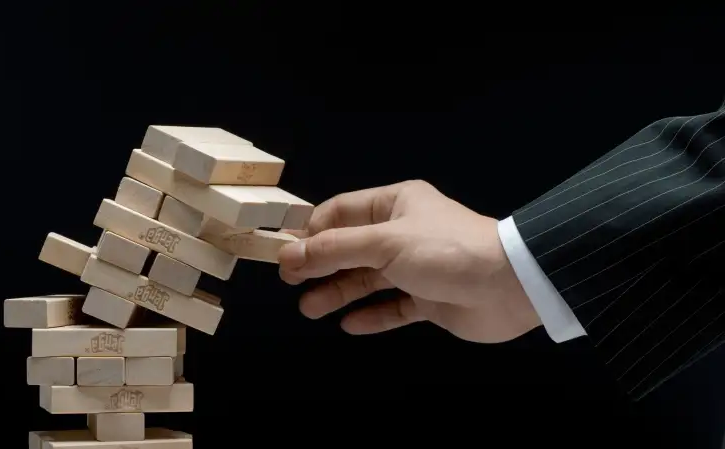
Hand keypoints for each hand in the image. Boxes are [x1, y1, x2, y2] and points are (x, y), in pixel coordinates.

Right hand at [277, 180, 541, 342]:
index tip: (286, 253)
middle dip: (321, 265)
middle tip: (291, 283)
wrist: (509, 286)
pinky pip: (393, 307)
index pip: (342, 212)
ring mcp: (416, 267)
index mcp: (395, 205)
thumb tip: (290, 253)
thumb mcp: (384, 242)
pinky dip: (372, 315)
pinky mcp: (429, 299)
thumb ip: (335, 249)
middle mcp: (403, 233)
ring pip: (368, 280)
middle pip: (351, 248)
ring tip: (310, 309)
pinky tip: (349, 324)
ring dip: (338, 293)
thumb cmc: (445, 251)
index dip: (312, 231)